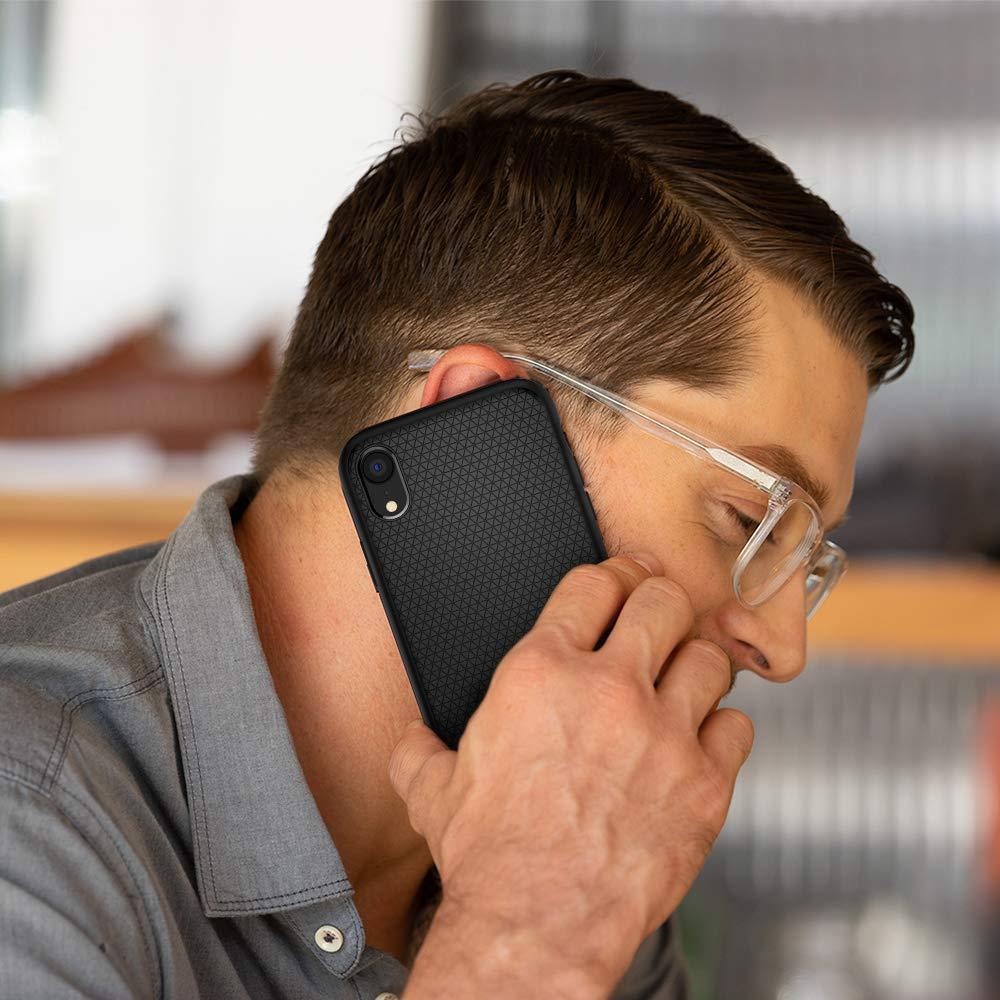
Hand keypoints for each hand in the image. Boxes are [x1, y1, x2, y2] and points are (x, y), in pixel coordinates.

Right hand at [389, 553, 753, 989]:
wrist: (537, 924)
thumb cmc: (490, 857)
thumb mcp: (433, 791)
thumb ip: (420, 751)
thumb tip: (412, 743)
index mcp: (540, 672)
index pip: (593, 583)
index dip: (611, 575)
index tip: (620, 582)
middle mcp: (608, 689)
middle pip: (662, 600)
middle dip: (661, 600)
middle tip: (660, 614)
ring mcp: (663, 733)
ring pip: (708, 657)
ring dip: (696, 663)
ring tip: (683, 679)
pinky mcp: (703, 782)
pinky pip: (736, 727)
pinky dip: (722, 729)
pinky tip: (702, 741)